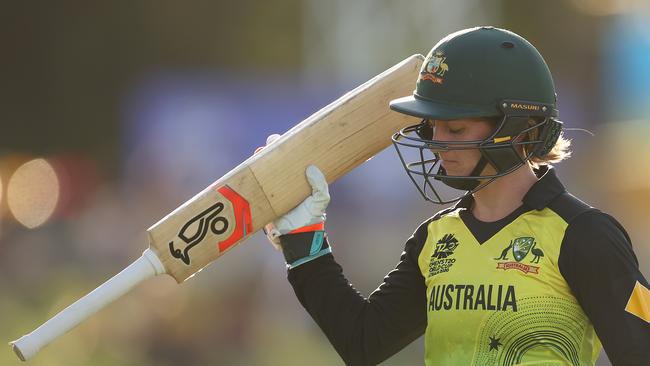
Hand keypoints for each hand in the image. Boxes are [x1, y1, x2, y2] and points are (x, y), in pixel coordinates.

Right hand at [256, 135, 331, 267]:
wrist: (295, 237)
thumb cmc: (310, 218)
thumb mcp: (319, 201)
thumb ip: (320, 186)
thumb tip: (311, 168)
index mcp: (298, 178)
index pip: (291, 158)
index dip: (285, 147)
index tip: (281, 140)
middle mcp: (284, 181)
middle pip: (274, 160)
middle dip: (269, 149)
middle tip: (268, 145)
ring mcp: (271, 189)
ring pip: (262, 169)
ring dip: (258, 159)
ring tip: (259, 153)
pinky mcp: (261, 198)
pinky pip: (253, 184)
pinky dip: (249, 175)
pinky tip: (248, 167)